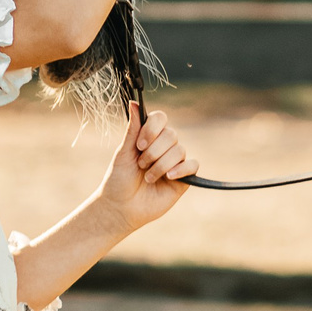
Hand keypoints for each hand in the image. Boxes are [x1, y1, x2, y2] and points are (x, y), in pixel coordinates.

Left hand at [97, 103, 195, 232]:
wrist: (121, 207)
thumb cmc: (119, 180)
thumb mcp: (123, 153)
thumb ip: (132, 130)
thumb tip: (133, 103)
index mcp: (149, 137)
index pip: (160, 118)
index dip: (152, 129)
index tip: (139, 144)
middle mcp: (164, 147)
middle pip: (171, 135)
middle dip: (154, 151)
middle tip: (141, 164)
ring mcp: (175, 162)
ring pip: (179, 150)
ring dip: (161, 164)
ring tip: (148, 177)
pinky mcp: (183, 178)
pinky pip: (192, 165)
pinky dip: (181, 169)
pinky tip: (169, 177)